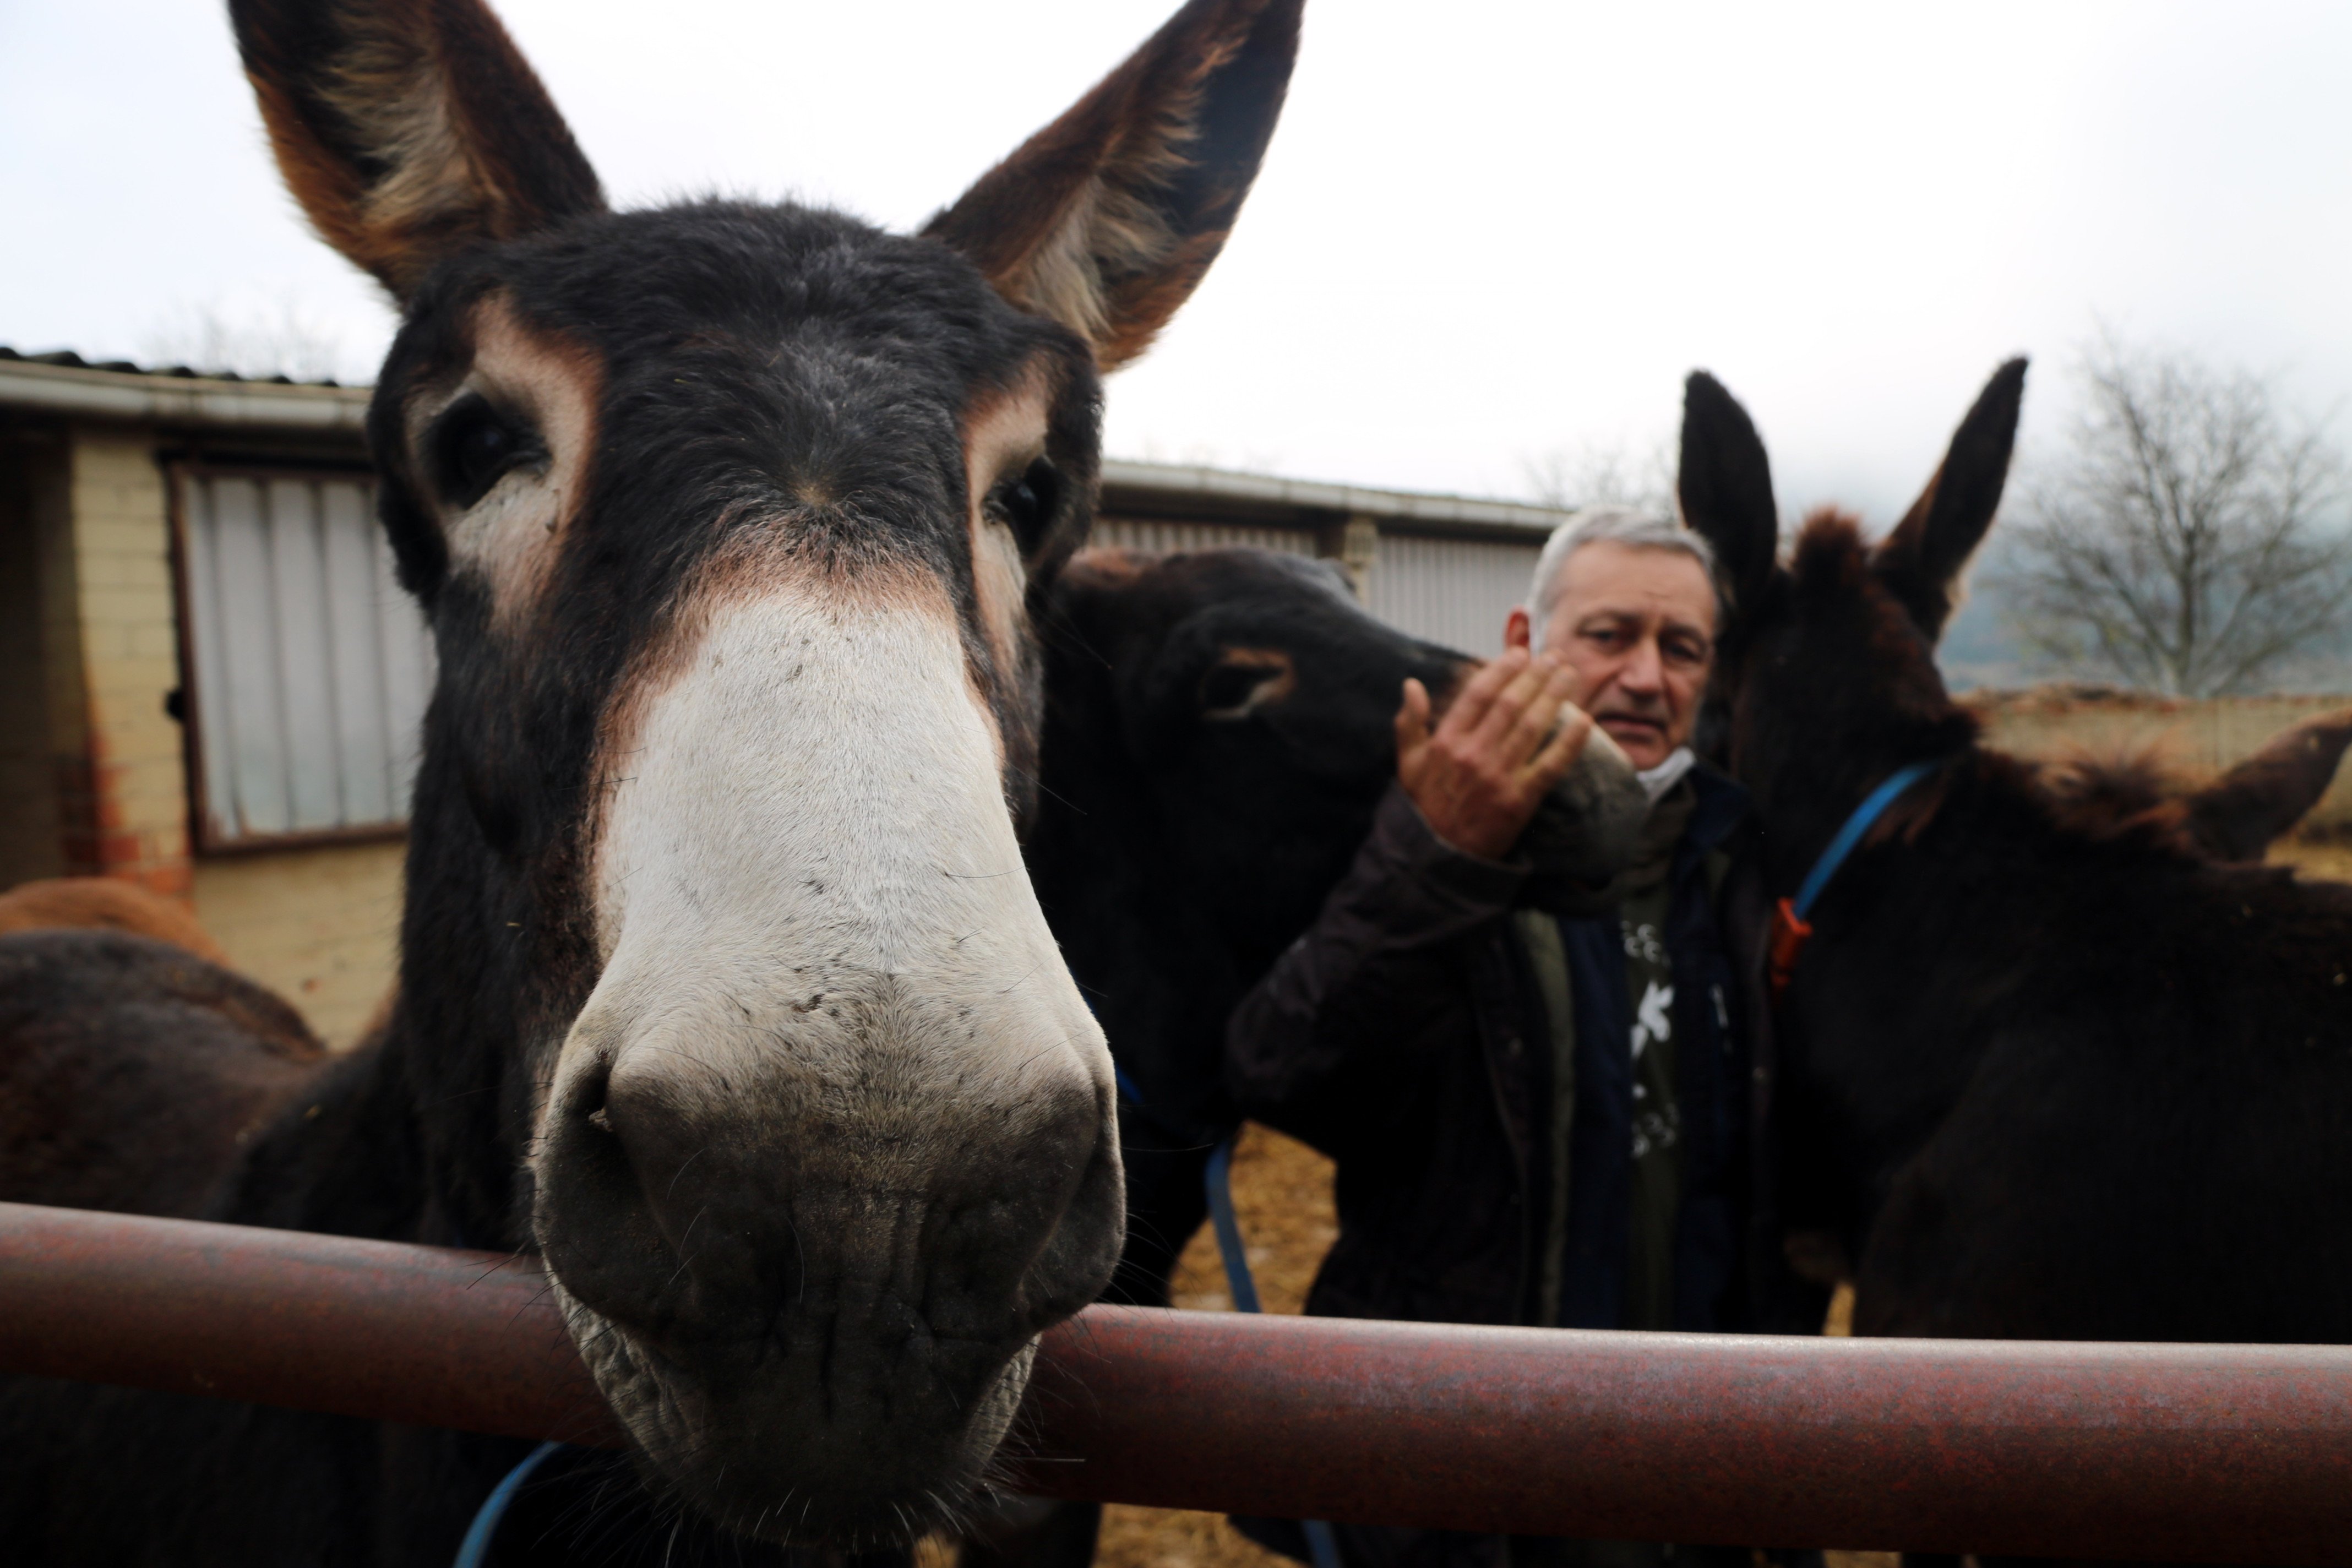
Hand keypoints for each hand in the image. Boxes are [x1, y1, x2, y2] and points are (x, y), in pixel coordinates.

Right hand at [1396, 649, 1592, 860]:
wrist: (1440, 856)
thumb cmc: (1427, 805)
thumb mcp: (1408, 763)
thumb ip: (1409, 723)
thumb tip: (1411, 685)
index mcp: (1446, 741)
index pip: (1479, 694)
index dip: (1502, 669)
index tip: (1520, 654)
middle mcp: (1473, 754)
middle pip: (1511, 704)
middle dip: (1536, 676)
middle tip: (1554, 657)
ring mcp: (1498, 777)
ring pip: (1532, 727)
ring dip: (1555, 696)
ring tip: (1570, 676)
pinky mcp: (1520, 800)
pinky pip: (1550, 764)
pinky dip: (1570, 741)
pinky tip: (1585, 720)